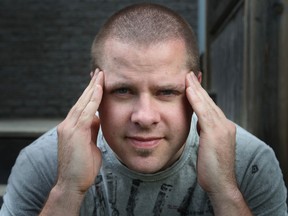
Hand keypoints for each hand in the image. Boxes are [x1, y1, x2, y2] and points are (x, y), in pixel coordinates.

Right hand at [56, 69, 103, 193]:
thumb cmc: (83, 166)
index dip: (90, 93)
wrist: (73, 183)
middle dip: (91, 85)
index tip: (97, 81)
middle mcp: (68, 124)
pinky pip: (86, 112)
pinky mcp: (74, 133)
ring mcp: (69, 128)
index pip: (82, 105)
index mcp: (72, 127)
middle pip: (82, 100)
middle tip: (99, 71)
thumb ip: (92, 130)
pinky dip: (93, 99)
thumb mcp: (90, 143)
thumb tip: (98, 118)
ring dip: (92, 88)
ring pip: (83, 103)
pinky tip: (99, 89)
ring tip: (100, 74)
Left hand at [186, 72, 236, 195]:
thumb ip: (205, 132)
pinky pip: (203, 113)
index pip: (210, 107)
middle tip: (189, 74)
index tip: (192, 83)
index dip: (200, 94)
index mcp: (224, 128)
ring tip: (187, 76)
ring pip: (206, 104)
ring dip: (195, 89)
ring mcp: (222, 129)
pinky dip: (196, 100)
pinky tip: (189, 90)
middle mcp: (225, 125)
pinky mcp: (215, 134)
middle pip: (209, 102)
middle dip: (198, 87)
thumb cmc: (212, 169)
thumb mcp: (208, 146)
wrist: (221, 185)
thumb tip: (198, 123)